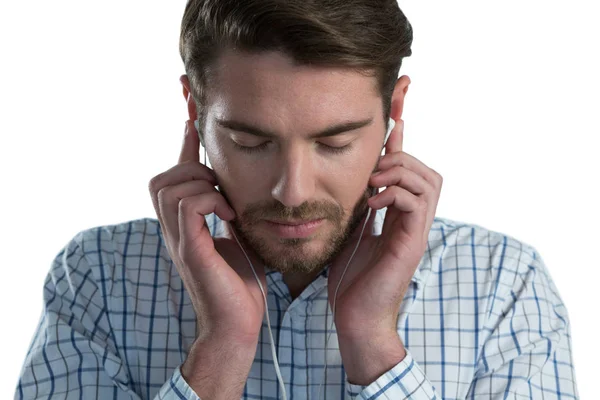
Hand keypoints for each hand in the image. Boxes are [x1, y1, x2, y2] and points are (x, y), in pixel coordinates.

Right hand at [148, 120, 266, 344]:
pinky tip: (229, 214)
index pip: (175, 175)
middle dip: (189, 167)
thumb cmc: (241, 282)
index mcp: (186, 225)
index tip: (192, 110)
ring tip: (225, 201)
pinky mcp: (190, 250)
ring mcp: (179, 239)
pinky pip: (188, 205)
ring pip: (169, 186)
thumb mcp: (239, 235)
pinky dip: (210, 200)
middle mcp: (175, 229)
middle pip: (160, 178)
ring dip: (201, 184)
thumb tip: (237, 185)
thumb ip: (231, 208)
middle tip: (219, 182)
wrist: (239, 323)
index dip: (183, 141)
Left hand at [328, 119, 442, 337]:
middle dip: (403, 157)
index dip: (402, 141)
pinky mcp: (413, 244)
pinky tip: (374, 202)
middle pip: (427, 172)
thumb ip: (358, 205)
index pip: (408, 171)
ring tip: (374, 181)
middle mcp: (413, 221)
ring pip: (429, 181)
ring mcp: (417, 232)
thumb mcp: (350, 230)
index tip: (396, 113)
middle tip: (374, 169)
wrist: (355, 316)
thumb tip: (353, 180)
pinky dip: (396, 193)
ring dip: (400, 172)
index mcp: (399, 216)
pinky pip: (417, 204)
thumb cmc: (350, 278)